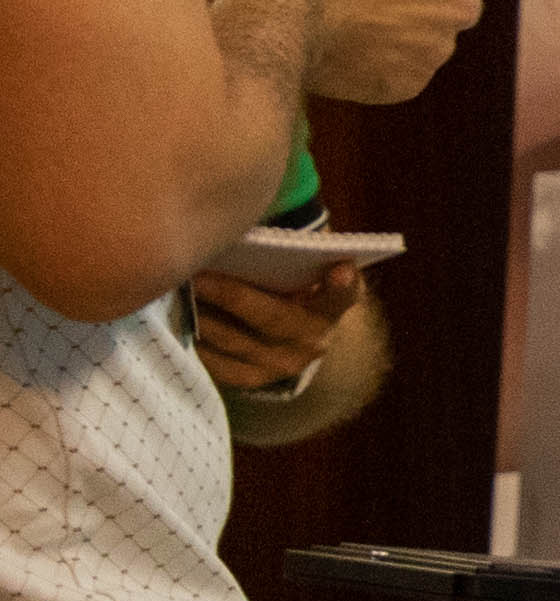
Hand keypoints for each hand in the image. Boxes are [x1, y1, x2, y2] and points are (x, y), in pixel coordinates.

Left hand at [190, 261, 362, 393]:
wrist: (288, 337)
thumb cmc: (287, 287)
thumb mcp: (299, 271)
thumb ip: (291, 252)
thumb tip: (250, 220)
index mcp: (330, 307)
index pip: (343, 293)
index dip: (341, 284)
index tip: (340, 269)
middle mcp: (313, 340)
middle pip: (271, 317)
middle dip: (231, 296)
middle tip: (195, 276)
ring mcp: (283, 364)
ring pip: (236, 341)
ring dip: (202, 318)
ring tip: (174, 295)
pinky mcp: (254, 380)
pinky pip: (218, 364)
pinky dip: (196, 343)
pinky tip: (176, 323)